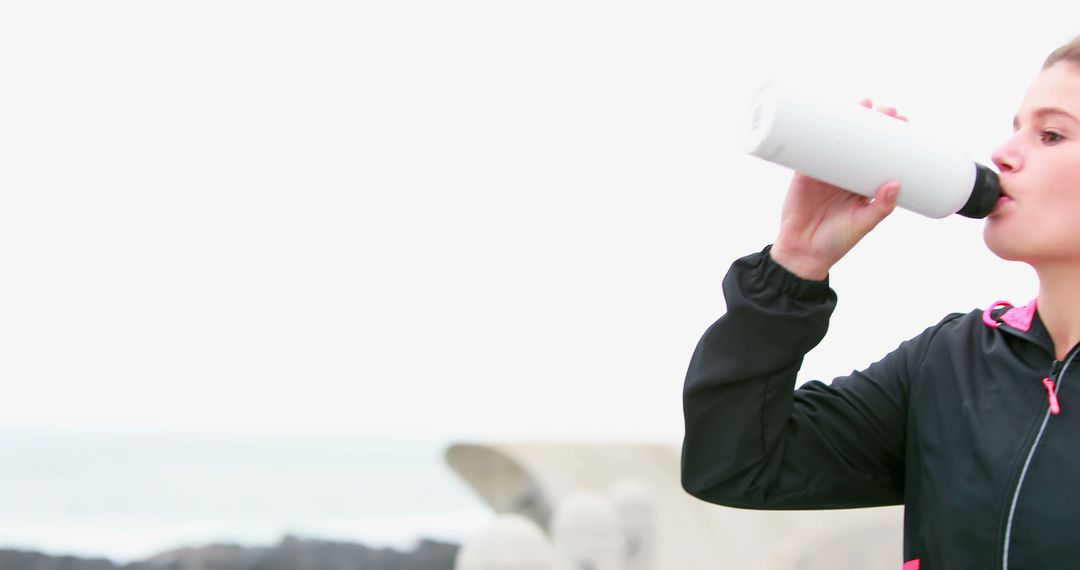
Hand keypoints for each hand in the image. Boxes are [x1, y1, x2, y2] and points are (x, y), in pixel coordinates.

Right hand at [769, 100, 906, 280]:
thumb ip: (880, 208)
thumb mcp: (863, 224)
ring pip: (838, 139)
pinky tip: (822, 116)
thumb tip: (896, 183)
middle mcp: (846, 173)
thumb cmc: (836, 242)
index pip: (880, 153)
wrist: (802, 253)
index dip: (891, 136)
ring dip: (848, 119)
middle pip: (861, 140)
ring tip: (863, 104)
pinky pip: (810, 148)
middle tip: (887, 110)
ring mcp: (824, 171)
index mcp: (863, 184)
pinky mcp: (803, 173)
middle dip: (874, 122)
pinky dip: (815, 132)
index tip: (903, 121)